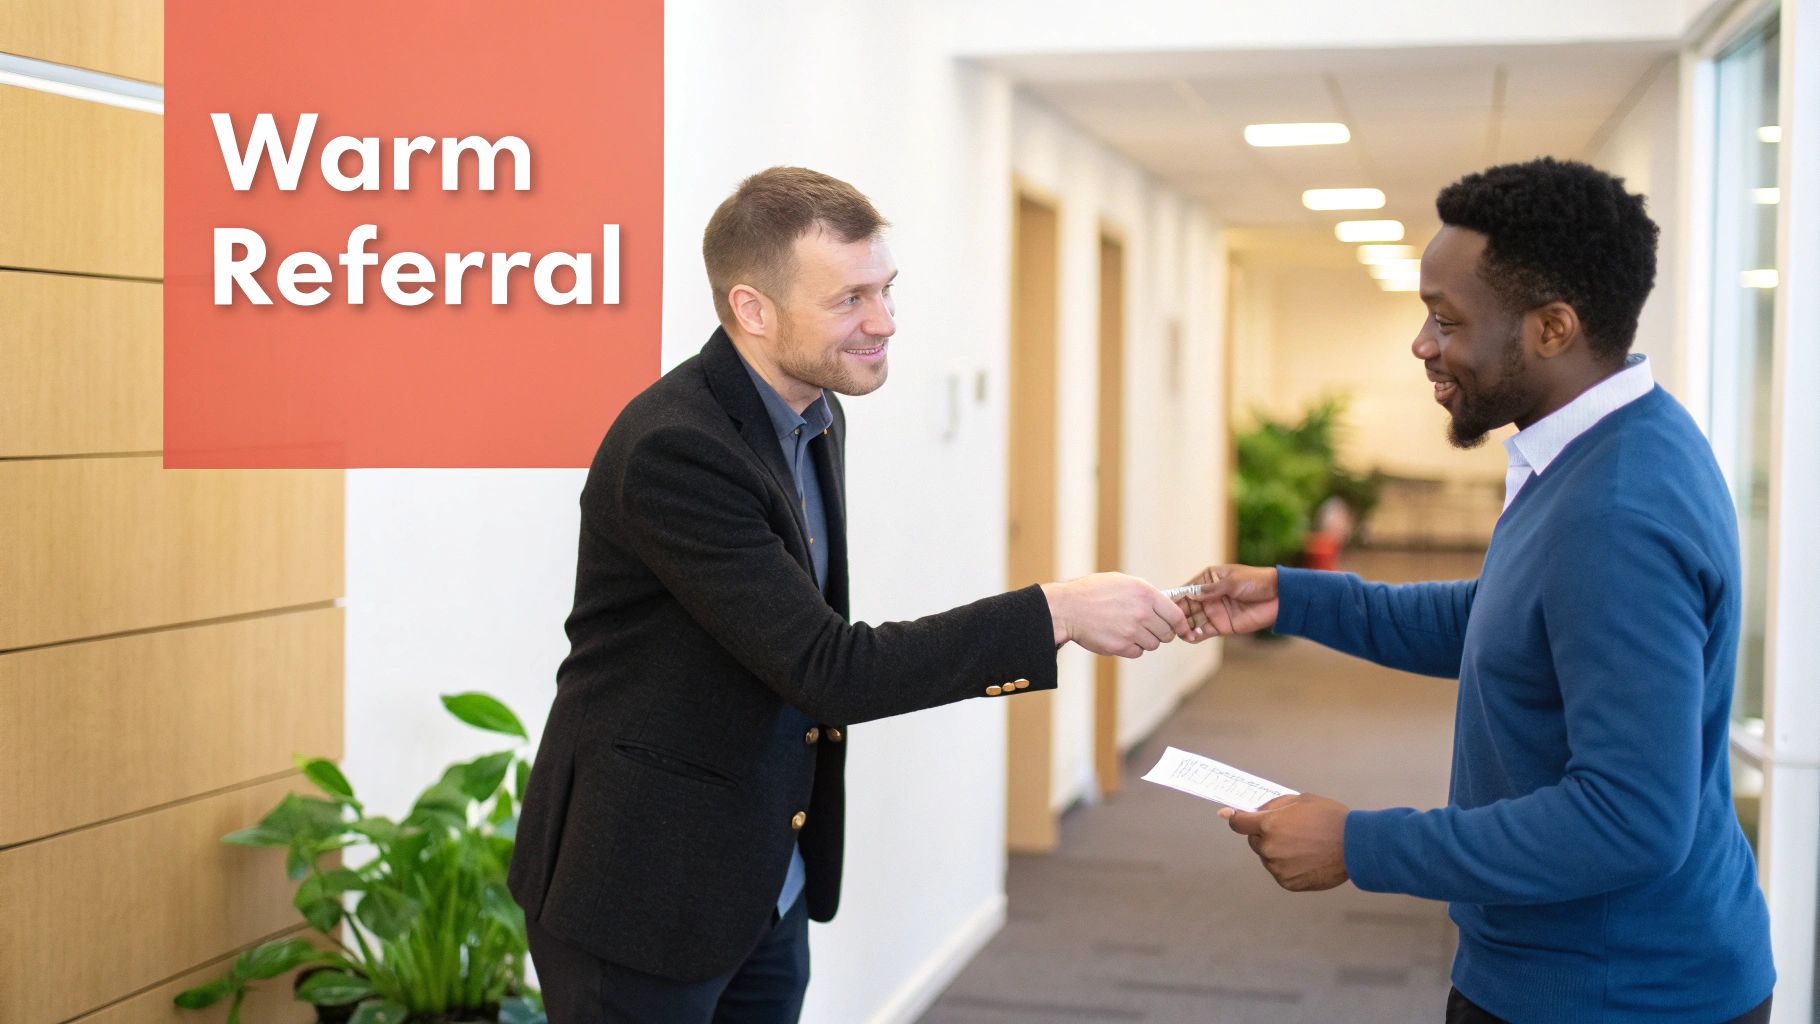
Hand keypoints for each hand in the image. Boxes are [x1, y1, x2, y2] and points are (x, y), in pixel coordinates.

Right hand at [1040, 573, 1190, 657]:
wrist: (1068, 608)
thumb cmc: (1093, 592)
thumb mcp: (1123, 582)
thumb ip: (1146, 594)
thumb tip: (1164, 605)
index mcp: (1145, 593)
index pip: (1176, 615)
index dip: (1182, 625)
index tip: (1183, 630)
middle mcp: (1142, 613)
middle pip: (1167, 633)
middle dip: (1161, 633)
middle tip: (1148, 628)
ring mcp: (1132, 631)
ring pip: (1153, 644)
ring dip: (1144, 640)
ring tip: (1128, 630)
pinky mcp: (1121, 646)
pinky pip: (1137, 652)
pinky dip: (1131, 648)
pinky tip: (1119, 637)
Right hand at [1176, 564, 1278, 639]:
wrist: (1279, 597)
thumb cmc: (1256, 582)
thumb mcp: (1233, 581)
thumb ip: (1211, 590)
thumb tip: (1191, 595)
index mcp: (1208, 580)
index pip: (1186, 590)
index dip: (1174, 597)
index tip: (1162, 605)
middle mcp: (1207, 596)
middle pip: (1185, 607)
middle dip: (1175, 615)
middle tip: (1166, 622)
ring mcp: (1213, 612)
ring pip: (1192, 621)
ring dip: (1183, 627)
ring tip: (1177, 632)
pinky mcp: (1221, 626)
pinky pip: (1203, 632)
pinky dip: (1195, 635)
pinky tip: (1189, 636)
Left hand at [1220, 794, 1350, 891]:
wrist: (1355, 846)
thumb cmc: (1329, 818)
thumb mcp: (1300, 800)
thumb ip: (1273, 806)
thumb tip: (1253, 810)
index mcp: (1269, 825)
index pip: (1237, 823)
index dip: (1238, 819)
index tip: (1241, 819)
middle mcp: (1269, 848)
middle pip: (1255, 841)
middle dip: (1265, 835)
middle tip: (1290, 831)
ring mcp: (1277, 868)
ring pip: (1268, 857)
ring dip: (1278, 851)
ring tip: (1304, 847)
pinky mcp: (1287, 883)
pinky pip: (1280, 872)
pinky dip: (1288, 866)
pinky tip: (1307, 860)